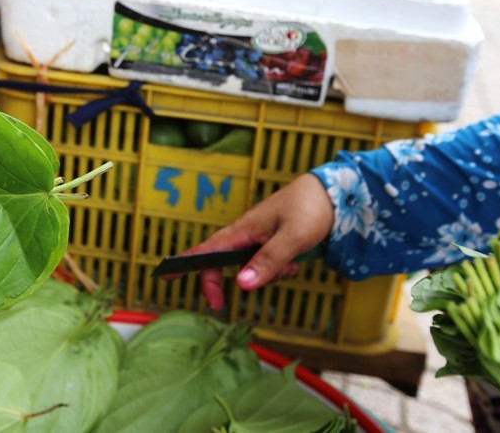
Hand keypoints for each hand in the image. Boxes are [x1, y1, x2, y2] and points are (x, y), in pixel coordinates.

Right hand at [183, 173, 333, 310]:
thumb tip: (241, 285)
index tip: (165, 276)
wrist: (334, 195)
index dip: (184, 263)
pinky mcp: (273, 244)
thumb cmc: (310, 209)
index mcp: (242, 230)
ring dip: (267, 275)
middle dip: (231, 281)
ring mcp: (260, 240)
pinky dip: (279, 270)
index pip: (206, 250)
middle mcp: (246, 235)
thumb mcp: (291, 238)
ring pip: (251, 269)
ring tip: (290, 266)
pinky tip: (296, 262)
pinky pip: (268, 266)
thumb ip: (267, 261)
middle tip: (222, 304)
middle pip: (225, 265)